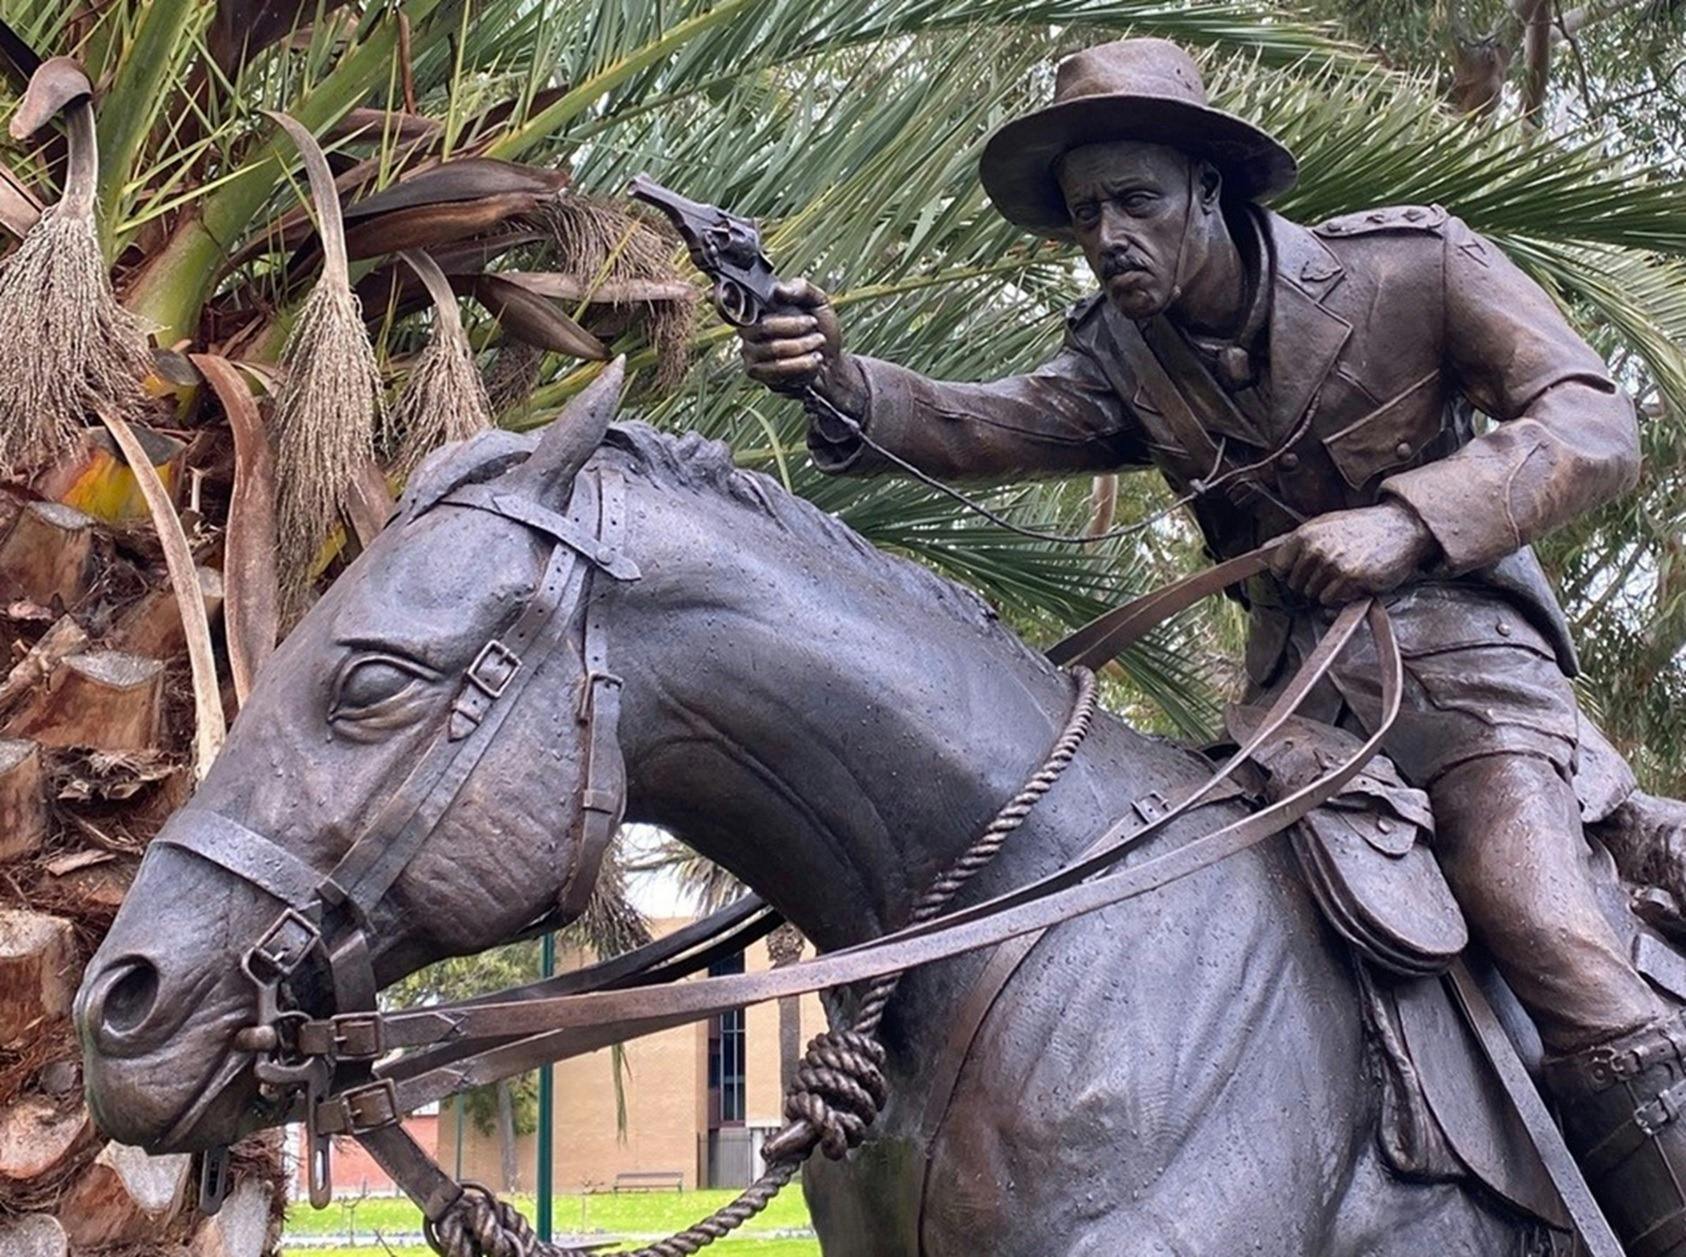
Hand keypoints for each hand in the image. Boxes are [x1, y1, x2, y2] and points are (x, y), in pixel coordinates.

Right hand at [737, 279, 857, 403]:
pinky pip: (776, 370)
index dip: (766, 309)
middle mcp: (749, 331)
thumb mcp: (819, 302)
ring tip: (818, 344)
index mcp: (760, 310)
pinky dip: (801, 364)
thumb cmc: (822, 331)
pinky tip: (813, 361)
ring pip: (773, 349)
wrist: (831, 362)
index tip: (806, 318)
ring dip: (802, 347)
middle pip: (765, 327)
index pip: (750, 305)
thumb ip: (801, 289)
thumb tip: (778, 290)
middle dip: (797, 328)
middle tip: (815, 327)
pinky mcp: (757, 373)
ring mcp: (750, 353)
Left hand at [1269, 500, 1438, 605]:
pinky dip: (1341, 595)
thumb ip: (1293, 540)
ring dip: (1328, 589)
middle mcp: (1316, 548)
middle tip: (1333, 568)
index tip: (1301, 571)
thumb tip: (1262, 550)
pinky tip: (1355, 579)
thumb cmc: (1360, 528)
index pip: (1277, 567)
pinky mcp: (1350, 579)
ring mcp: (1333, 564)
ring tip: (1347, 570)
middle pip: (1295, 585)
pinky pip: (1330, 600)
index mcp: (1305, 534)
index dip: (1289, 573)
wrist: (1401, 527)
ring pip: (1313, 594)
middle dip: (1311, 582)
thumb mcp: (1324, 525)